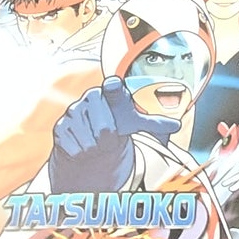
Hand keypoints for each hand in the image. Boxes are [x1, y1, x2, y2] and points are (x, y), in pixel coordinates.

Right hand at [50, 78, 179, 190]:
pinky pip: (76, 148)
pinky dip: (82, 153)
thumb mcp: (134, 124)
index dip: (114, 89)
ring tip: (96, 141)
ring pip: (90, 141)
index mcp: (110, 92)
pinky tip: (83, 146)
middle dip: (109, 139)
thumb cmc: (114, 126)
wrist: (89, 140)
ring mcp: (73, 111)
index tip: (115, 85)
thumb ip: (154, 123)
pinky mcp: (60, 127)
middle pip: (105, 128)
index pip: (113, 87)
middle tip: (109, 137)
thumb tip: (177, 126)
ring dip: (96, 148)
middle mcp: (90, 97)